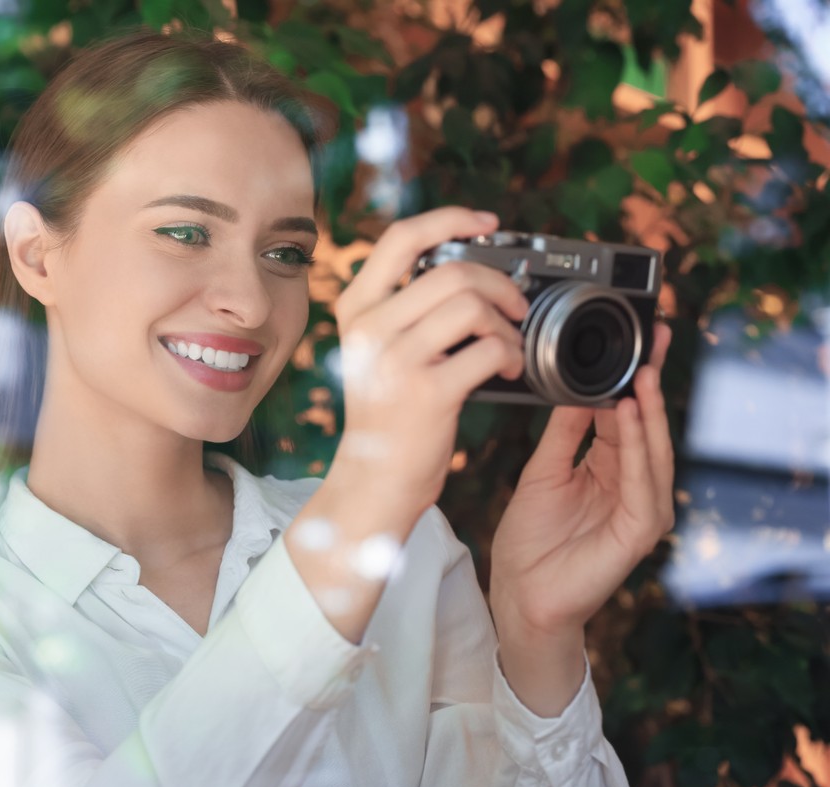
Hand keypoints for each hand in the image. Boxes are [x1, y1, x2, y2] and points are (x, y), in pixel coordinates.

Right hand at [330, 207, 530, 516]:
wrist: (373, 480)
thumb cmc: (387, 415)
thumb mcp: (376, 352)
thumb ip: (404, 310)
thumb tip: (468, 270)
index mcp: (356, 310)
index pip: (401, 239)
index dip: (450, 219)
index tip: (487, 224)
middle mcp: (369, 330)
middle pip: (451, 271)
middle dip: (499, 284)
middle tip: (516, 307)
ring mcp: (395, 361)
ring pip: (472, 307)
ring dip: (507, 325)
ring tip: (510, 346)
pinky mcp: (426, 393)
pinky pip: (487, 350)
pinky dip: (510, 356)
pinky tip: (508, 369)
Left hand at [489, 322, 676, 637]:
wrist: (520, 595)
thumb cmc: (529, 541)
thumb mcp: (542, 472)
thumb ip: (564, 432)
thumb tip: (577, 385)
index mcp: (611, 469)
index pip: (628, 415)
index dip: (632, 378)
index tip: (638, 340)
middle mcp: (633, 486)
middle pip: (647, 426)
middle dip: (650, 383)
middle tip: (652, 340)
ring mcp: (642, 509)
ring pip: (652, 450)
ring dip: (647, 411)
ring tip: (641, 374)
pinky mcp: (640, 531)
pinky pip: (642, 481)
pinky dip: (637, 447)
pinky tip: (629, 417)